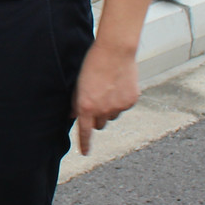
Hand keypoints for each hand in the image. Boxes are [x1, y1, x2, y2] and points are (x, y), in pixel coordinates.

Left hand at [72, 40, 139, 154]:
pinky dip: (121, 100)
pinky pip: (124, 107)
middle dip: (97, 118)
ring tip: (108, 89)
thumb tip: (73, 116)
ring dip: (109, 109)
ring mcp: (118, 107)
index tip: (85, 153)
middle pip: (100, 125)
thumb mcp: (78, 84)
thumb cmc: (92, 64)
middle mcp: (103, 110)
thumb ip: (76, 102)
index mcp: (86, 107)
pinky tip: (119, 85)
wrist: (115, 51)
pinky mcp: (131, 101)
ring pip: (112, 116)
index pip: (84, 131)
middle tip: (97, 102)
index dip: (85, 144)